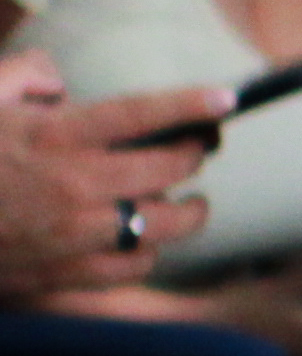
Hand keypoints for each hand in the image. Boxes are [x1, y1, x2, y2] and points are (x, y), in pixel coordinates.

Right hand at [0, 57, 226, 291]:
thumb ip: (22, 80)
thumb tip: (57, 80)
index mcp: (52, 137)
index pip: (139, 113)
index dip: (188, 105)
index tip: (225, 100)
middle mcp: (74, 186)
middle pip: (169, 168)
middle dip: (193, 154)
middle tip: (198, 147)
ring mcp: (75, 234)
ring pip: (166, 224)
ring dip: (185, 209)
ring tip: (187, 199)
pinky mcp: (68, 274)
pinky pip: (135, 266)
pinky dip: (147, 250)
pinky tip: (141, 239)